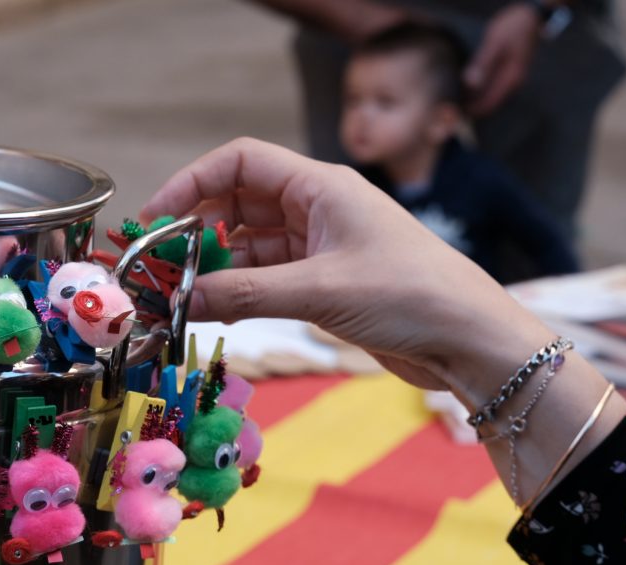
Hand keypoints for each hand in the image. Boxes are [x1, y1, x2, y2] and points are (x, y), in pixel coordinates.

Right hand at [139, 138, 554, 402]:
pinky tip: (213, 310)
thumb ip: (244, 294)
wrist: (470, 340)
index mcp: (320, 186)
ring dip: (214, 267)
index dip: (191, 183)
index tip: (155, 218)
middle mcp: (317, 208)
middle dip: (196, 230)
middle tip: (159, 264)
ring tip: (178, 294)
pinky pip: (265, 277)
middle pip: (238, 203)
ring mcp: (320, 246)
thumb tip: (178, 298)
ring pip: (249, 245)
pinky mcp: (324, 282)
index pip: (240, 163)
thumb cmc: (411, 296)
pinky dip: (237, 291)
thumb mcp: (320, 291)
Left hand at [463, 3, 539, 115]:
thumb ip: (483, 64)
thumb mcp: (495, 43)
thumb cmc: (513, 26)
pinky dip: (479, 91)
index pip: (489, 104)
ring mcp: (512, 79)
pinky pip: (492, 88)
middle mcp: (513, 83)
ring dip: (474, 101)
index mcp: (511, 78)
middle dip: (471, 108)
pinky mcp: (508, 73)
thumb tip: (470, 83)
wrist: (531, 17)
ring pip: (490, 97)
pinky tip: (465, 89)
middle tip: (449, 111)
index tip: (454, 115)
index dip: (472, 111)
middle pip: (490, 103)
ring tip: (454, 102)